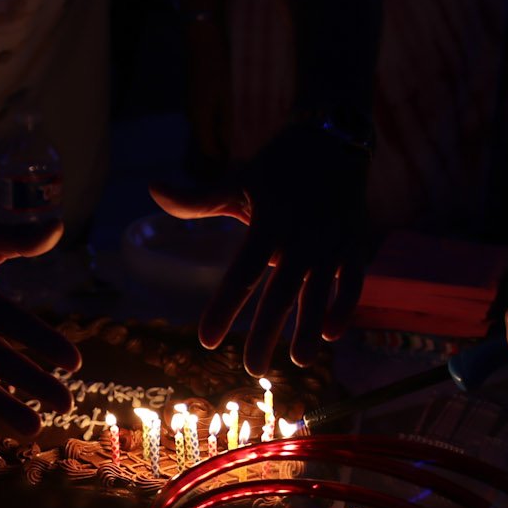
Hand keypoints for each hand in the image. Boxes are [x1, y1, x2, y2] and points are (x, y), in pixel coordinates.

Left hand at [150, 123, 369, 374]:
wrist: (335, 137)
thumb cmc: (278, 165)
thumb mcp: (237, 180)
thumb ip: (195, 198)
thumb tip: (151, 190)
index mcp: (269, 223)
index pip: (242, 274)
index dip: (224, 308)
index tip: (207, 341)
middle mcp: (302, 237)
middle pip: (281, 295)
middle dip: (267, 334)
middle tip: (252, 370)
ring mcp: (333, 243)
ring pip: (321, 294)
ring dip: (309, 329)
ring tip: (300, 361)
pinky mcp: (356, 245)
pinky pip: (354, 281)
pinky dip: (345, 306)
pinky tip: (332, 334)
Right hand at [183, 18, 232, 172]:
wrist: (205, 39)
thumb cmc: (220, 68)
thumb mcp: (229, 99)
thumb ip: (230, 125)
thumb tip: (232, 149)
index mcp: (199, 119)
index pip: (210, 151)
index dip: (226, 158)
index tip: (244, 158)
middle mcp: (193, 115)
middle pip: (209, 140)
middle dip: (227, 144)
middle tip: (249, 143)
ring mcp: (194, 104)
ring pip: (210, 126)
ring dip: (225, 129)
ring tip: (246, 126)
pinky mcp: (198, 94)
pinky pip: (210, 114)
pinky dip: (222, 117)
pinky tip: (236, 110)